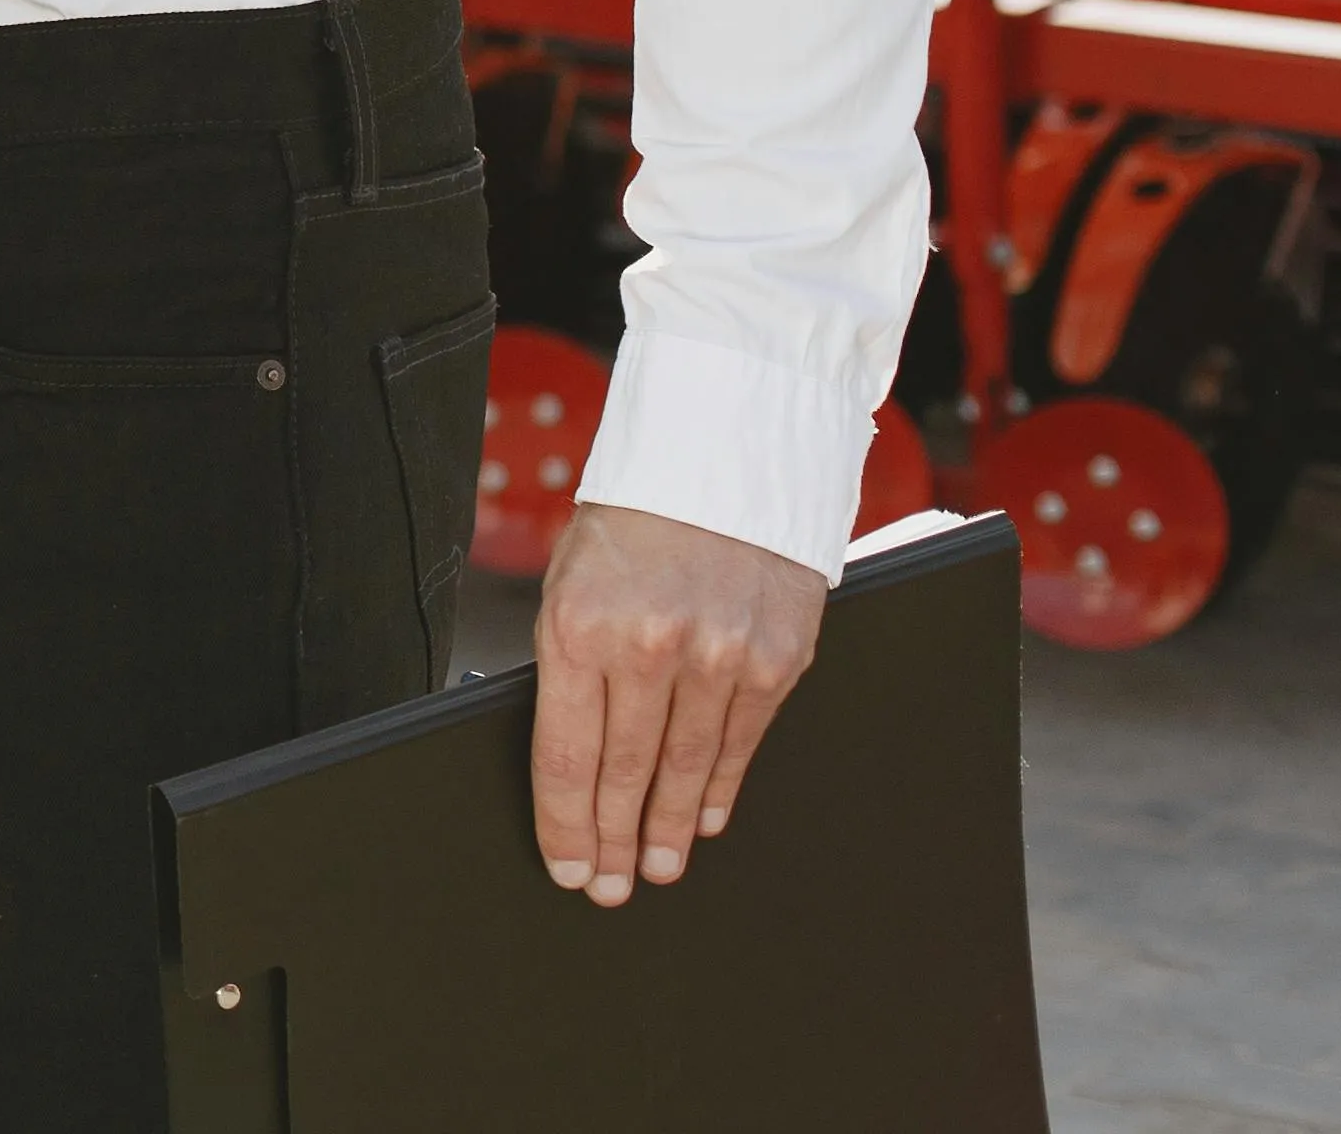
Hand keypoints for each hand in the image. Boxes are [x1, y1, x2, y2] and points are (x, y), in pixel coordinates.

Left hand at [530, 499, 824, 903]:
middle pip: (625, 776)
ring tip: (658, 868)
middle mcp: (648, 647)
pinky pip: (742, 744)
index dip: (565, 825)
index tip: (567, 866)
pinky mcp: (776, 659)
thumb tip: (572, 755)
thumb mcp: (570, 580)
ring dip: (670, 829)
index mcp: (578, 626)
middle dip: (613, 840)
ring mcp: (719, 657)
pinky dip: (721, 788)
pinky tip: (706, 818)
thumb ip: (570, 661)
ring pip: (688, 770)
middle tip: (609, 886)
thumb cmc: (632, 519)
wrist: (723, 454)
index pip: (565, 757)